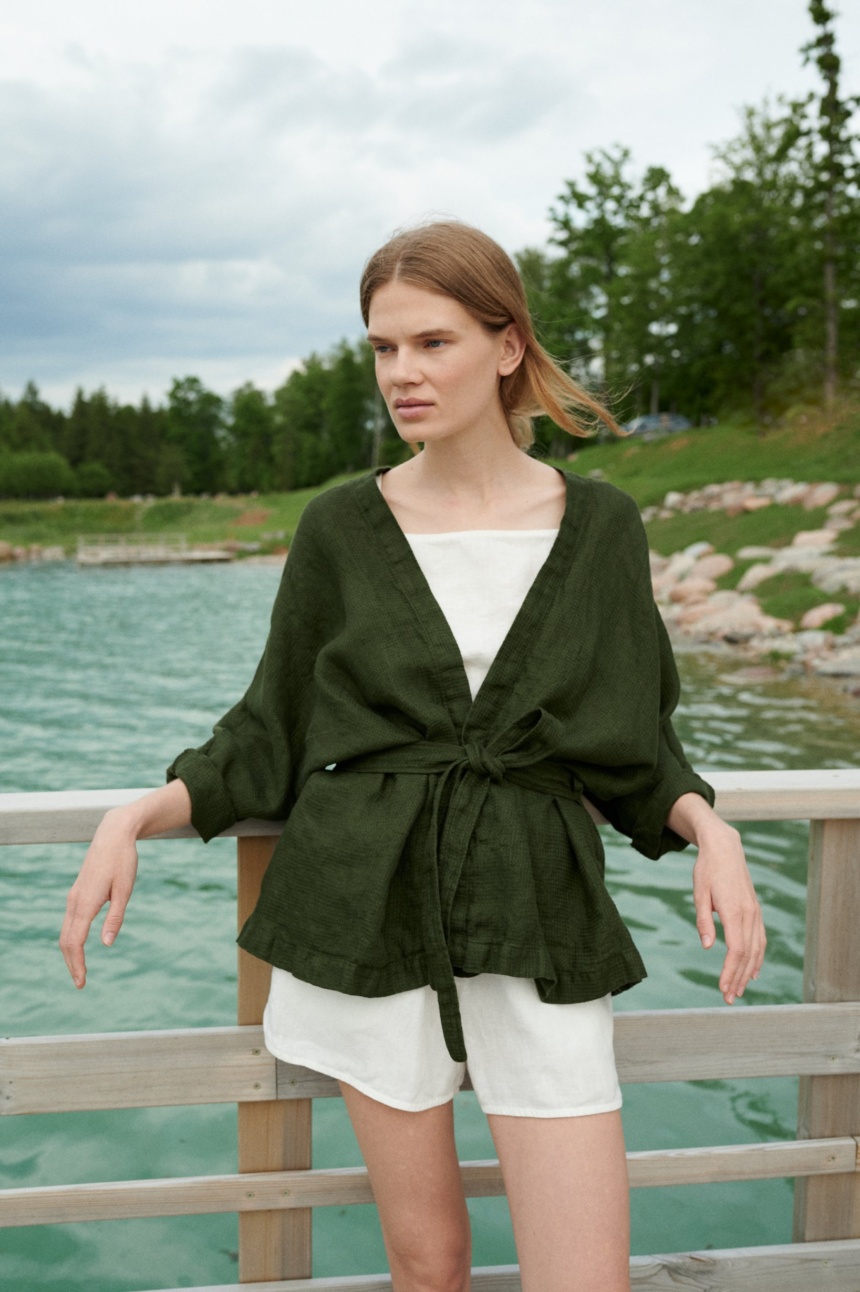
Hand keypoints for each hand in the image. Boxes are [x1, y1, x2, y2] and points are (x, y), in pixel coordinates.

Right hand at [59, 808, 138, 987]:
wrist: (113, 834)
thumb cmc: (123, 861)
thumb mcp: (125, 890)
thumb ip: (115, 917)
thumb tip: (106, 944)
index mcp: (86, 903)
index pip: (75, 942)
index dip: (77, 964)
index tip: (82, 982)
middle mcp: (74, 901)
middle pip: (66, 941)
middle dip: (72, 963)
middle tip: (80, 984)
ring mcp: (73, 896)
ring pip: (65, 932)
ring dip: (70, 953)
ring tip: (80, 970)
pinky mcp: (77, 893)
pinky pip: (69, 921)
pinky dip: (71, 939)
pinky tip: (79, 946)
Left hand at [692, 823, 765, 1002]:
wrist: (725, 848)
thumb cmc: (707, 869)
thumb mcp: (699, 893)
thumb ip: (704, 920)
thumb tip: (709, 947)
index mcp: (734, 911)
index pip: (736, 950)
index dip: (730, 971)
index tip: (722, 988)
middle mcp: (749, 914)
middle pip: (747, 955)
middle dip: (738, 979)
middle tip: (729, 999)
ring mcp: (755, 913)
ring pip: (756, 950)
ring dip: (748, 972)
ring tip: (738, 990)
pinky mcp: (755, 911)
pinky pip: (760, 939)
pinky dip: (757, 958)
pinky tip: (752, 971)